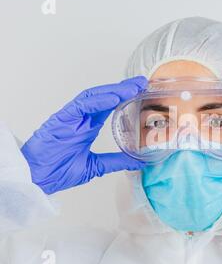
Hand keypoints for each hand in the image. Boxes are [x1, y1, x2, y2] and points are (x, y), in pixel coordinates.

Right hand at [21, 76, 147, 194]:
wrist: (37, 180)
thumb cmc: (58, 171)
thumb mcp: (96, 166)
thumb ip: (116, 161)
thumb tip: (138, 162)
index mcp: (88, 126)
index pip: (110, 106)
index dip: (125, 97)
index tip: (142, 91)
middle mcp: (81, 119)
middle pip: (104, 97)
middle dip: (123, 88)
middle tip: (142, 83)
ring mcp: (71, 117)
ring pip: (94, 97)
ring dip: (114, 91)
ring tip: (132, 88)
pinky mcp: (60, 120)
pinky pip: (80, 106)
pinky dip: (97, 101)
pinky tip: (113, 99)